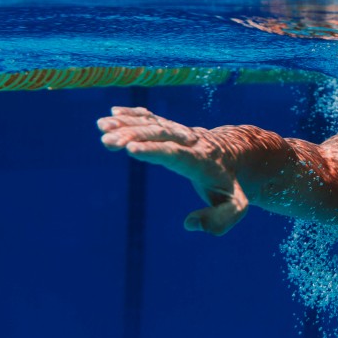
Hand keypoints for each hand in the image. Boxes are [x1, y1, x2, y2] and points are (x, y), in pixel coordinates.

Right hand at [98, 106, 247, 235]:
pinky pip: (152, 118)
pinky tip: (112, 113)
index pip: (177, 154)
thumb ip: (220, 220)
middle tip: (107, 141)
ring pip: (154, 123)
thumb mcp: (236, 207)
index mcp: (202, 160)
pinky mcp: (172, 128)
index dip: (154, 151)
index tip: (131, 149)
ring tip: (101, 126)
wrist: (236, 157)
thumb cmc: (230, 186)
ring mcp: (180, 132)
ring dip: (127, 123)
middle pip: (162, 134)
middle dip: (134, 135)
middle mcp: (190, 141)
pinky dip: (133, 114)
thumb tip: (190, 224)